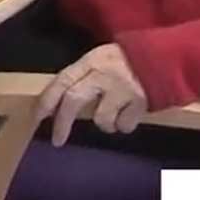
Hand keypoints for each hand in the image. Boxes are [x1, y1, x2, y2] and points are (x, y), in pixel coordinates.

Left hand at [32, 44, 148, 145]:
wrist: (163, 58)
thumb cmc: (127, 61)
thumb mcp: (101, 60)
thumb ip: (83, 77)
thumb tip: (60, 102)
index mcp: (91, 62)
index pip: (62, 80)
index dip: (47, 99)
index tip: (36, 117)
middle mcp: (103, 74)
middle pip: (74, 99)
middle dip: (62, 123)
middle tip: (57, 140)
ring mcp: (121, 89)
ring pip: (100, 118)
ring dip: (104, 123)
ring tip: (114, 114)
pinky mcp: (139, 102)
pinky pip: (123, 125)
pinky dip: (125, 124)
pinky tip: (130, 113)